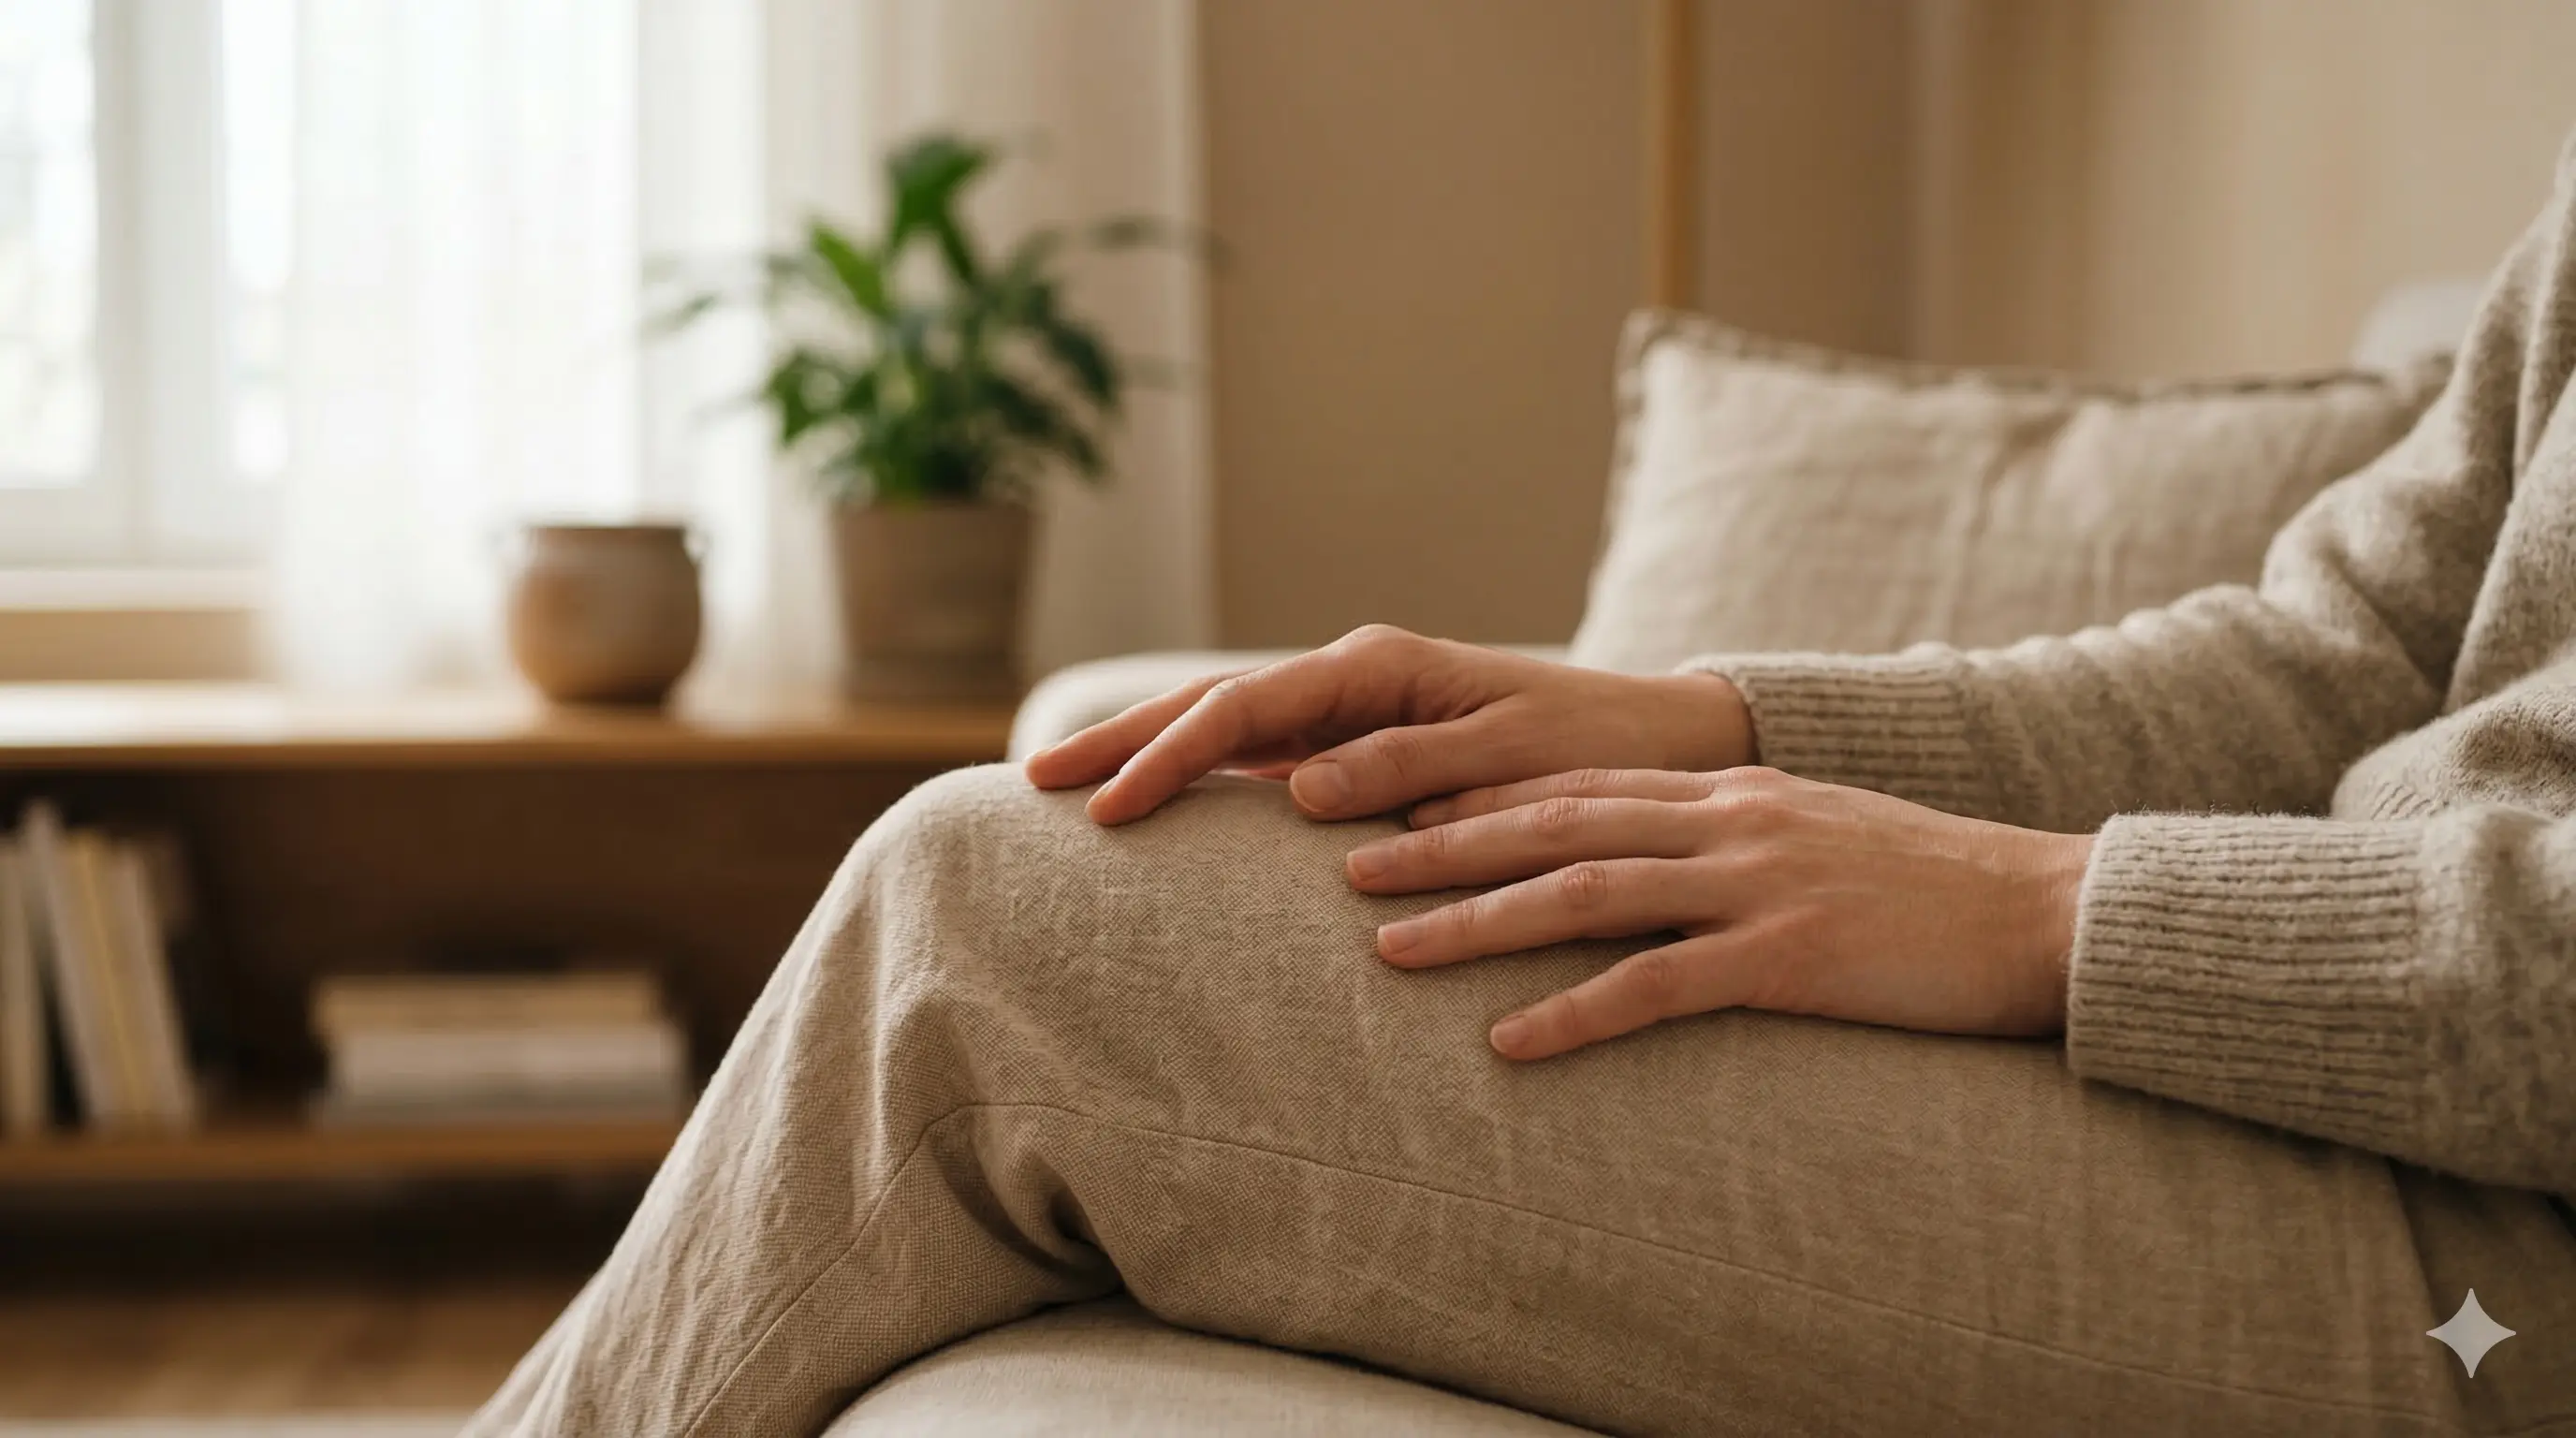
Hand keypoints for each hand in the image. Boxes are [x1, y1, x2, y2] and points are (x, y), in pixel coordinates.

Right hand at [1024, 625, 1753, 825]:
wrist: (1666, 745)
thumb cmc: (1600, 751)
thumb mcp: (1512, 758)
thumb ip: (1411, 768)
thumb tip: (1303, 789)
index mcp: (1379, 668)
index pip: (1243, 712)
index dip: (1166, 757)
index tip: (1105, 809)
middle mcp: (1355, 678)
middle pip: (1211, 707)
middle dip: (1120, 741)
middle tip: (1029, 783)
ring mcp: (1356, 711)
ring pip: (1228, 729)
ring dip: (1147, 753)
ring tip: (1066, 789)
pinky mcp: (1369, 747)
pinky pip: (1266, 758)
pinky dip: (1203, 775)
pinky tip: (1157, 800)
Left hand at [1346, 766, 2094, 1058]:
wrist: (2048, 911)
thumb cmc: (1931, 888)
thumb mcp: (1816, 835)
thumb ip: (1733, 840)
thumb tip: (1658, 867)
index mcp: (1730, 792)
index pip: (1577, 784)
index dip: (1477, 798)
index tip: (1393, 811)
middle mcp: (1728, 821)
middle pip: (1552, 824)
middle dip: (1440, 844)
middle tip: (1346, 863)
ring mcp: (1756, 884)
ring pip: (1583, 893)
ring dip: (1477, 921)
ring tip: (1389, 947)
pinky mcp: (1789, 958)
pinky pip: (1658, 987)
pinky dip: (1575, 1012)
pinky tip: (1510, 1042)